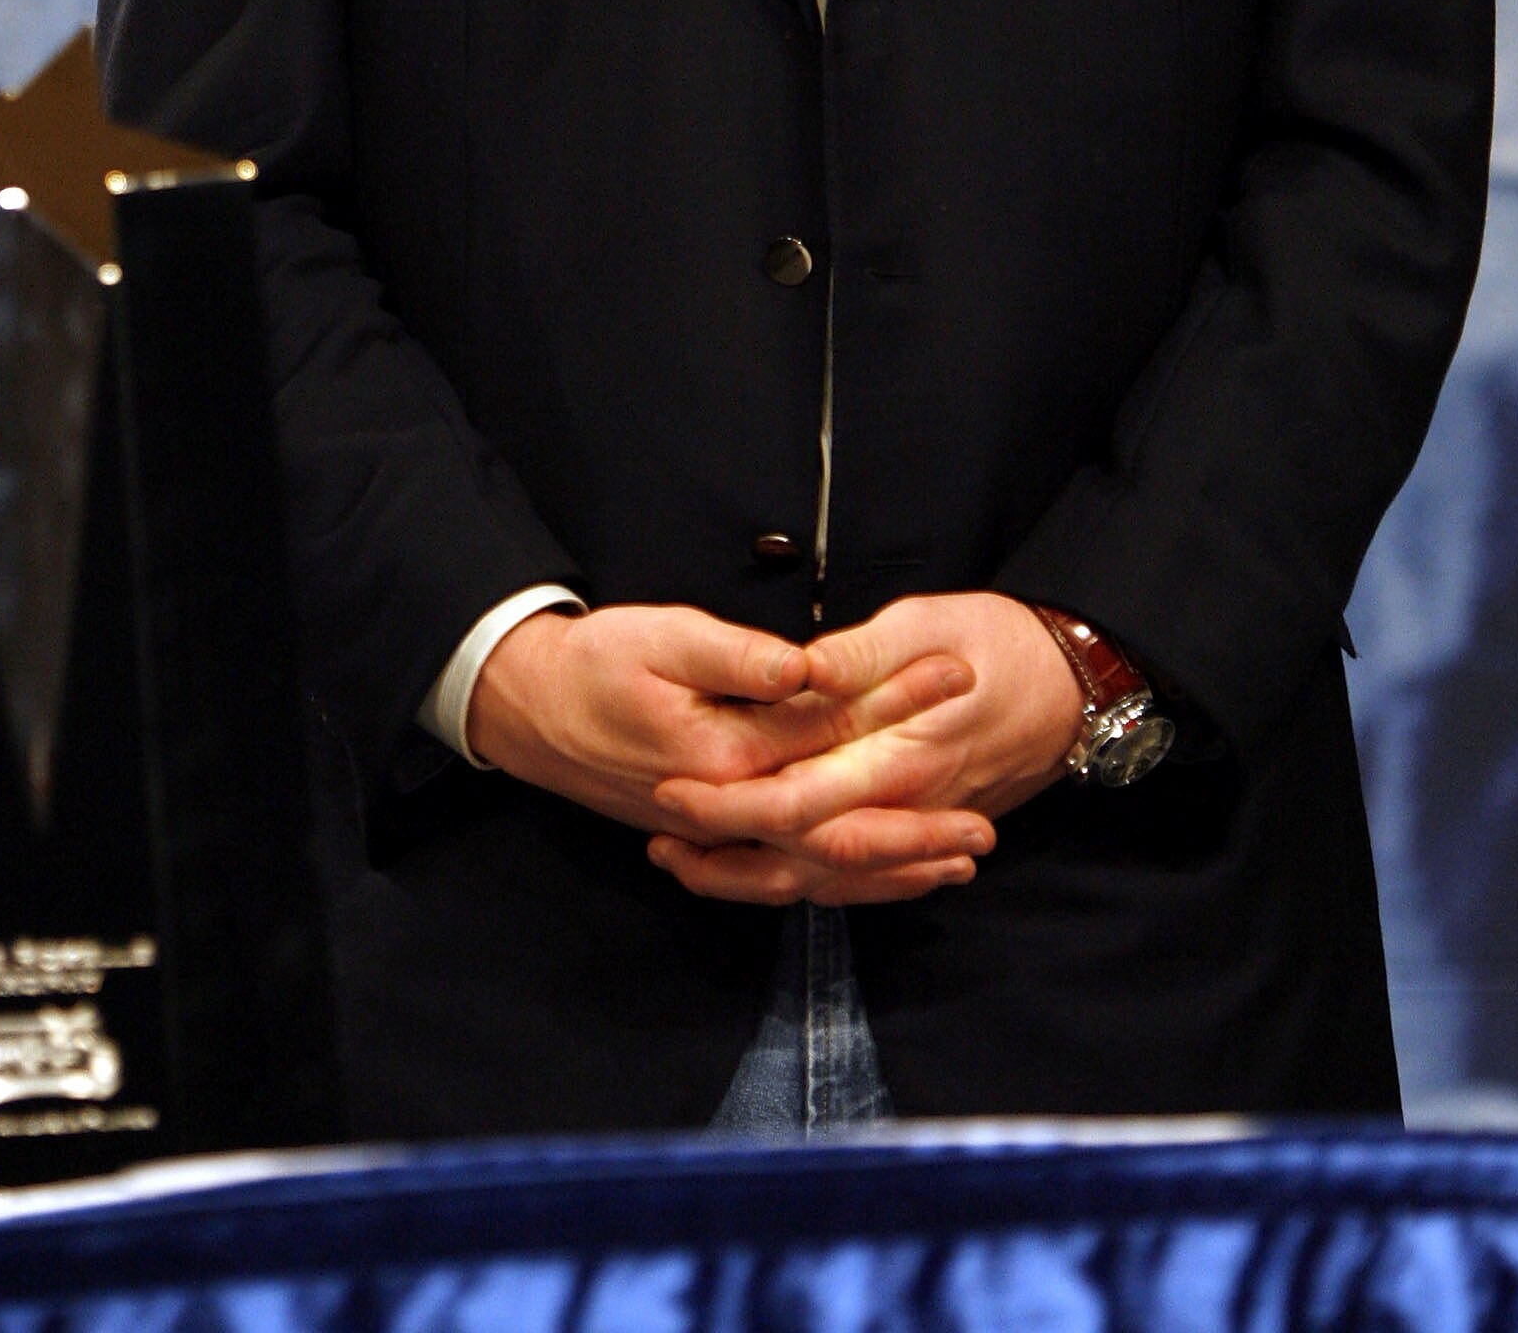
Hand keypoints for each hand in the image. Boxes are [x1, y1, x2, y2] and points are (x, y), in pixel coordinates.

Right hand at [466, 603, 990, 865]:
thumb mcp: (660, 636)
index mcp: (723, 758)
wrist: (530, 709)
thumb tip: (806, 668)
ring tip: (960, 861)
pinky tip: (889, 876)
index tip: (958, 677)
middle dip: (916, 827)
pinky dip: (847, 881)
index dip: (898, 705)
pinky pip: (793, 876)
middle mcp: (729, 810)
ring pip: (820, 868)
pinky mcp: (718, 839)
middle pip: (839, 831)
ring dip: (892, 867)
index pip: (830, 736)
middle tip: (987, 826)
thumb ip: (735, 656)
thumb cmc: (596, 664)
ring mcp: (722, 834)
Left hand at [648, 593, 1080, 905]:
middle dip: (726, 855)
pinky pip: (858, 880)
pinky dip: (803, 884)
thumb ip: (859, 656)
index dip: (731, 807)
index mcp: (898, 757)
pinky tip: (758, 874)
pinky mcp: (919, 828)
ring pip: (824, 880)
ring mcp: (913, 828)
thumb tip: (799, 669)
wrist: (1074, 687)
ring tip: (684, 864)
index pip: (799, 804)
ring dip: (752, 878)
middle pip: (801, 857)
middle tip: (661, 839)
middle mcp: (903, 808)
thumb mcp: (927, 623)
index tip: (672, 794)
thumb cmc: (998, 642)